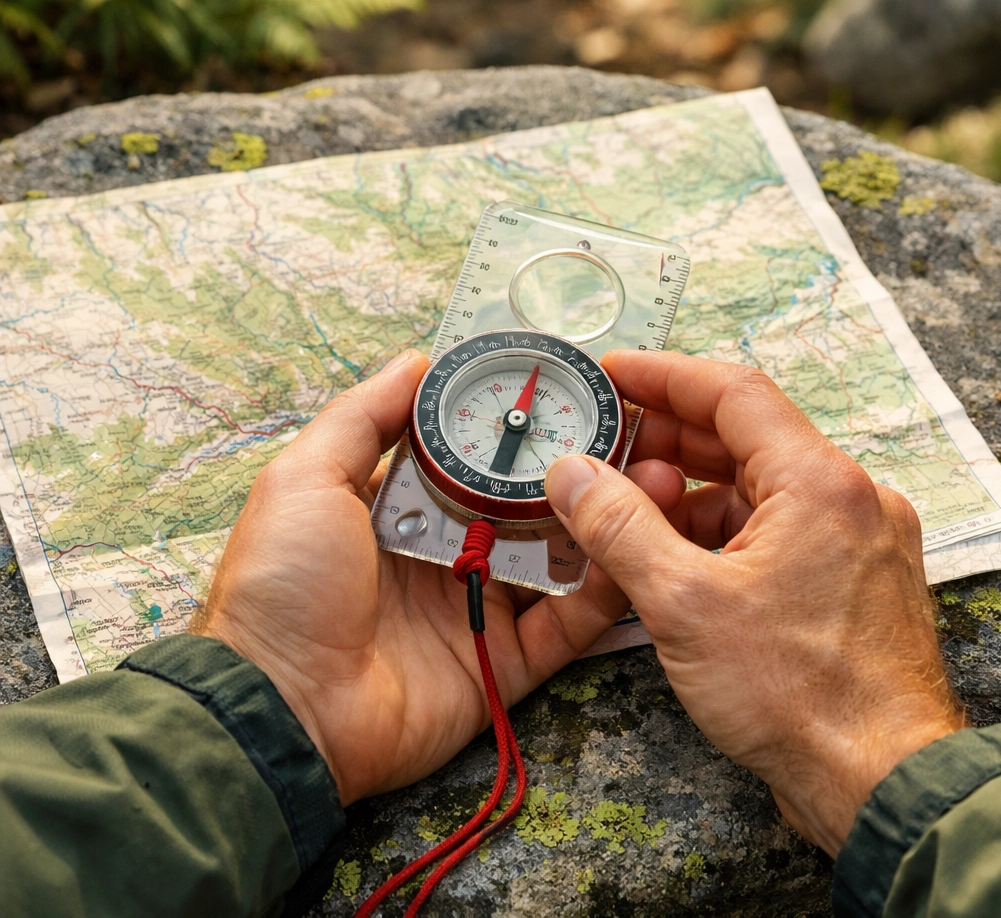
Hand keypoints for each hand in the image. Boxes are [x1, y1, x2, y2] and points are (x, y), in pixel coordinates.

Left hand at [193, 349, 631, 804]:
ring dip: (600, 524)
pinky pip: (564, 625)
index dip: (512, 427)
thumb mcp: (306, 479)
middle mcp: (446, 551)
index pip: (471, 457)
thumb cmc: (283, 584)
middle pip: (524, 504)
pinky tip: (628, 553)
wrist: (283, 710)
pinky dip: (600, 594)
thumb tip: (416, 361)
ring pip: (556, 558)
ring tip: (647, 482)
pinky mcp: (502, 662)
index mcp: (401, 506)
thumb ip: (363, 418)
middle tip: (624, 434)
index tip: (560, 390)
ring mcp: (477, 607)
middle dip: (573, 472)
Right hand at [545, 351, 963, 856]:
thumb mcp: (683, 602)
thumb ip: (618, 526)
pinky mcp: (846, 580)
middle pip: (744, 438)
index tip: (613, 374)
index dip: (663, 375)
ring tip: (627, 509)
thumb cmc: (801, 696)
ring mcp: (853, 541)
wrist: (880, 785)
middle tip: (605, 442)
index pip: (733, 392)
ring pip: (756, 489)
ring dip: (690, 491)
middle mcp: (847, 499)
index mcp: (819, 484)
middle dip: (668, 437)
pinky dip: (720, 533)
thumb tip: (571, 474)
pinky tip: (674, 556)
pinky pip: (773, 531)